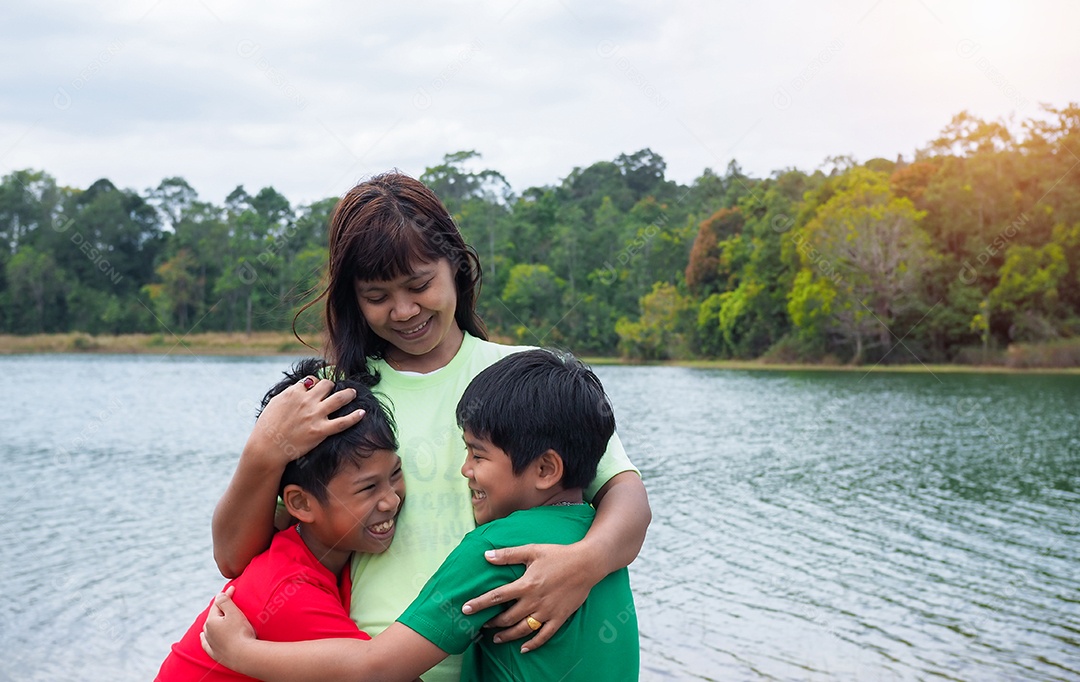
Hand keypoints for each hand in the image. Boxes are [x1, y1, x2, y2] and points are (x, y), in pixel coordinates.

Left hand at [200, 586, 254, 667]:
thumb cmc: (240, 632)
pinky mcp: (214, 654)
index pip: (217, 604)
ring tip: (220, 618)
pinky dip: (205, 638)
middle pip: (213, 616)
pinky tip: (202, 637)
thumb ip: (224, 601)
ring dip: (214, 622)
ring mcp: (210, 644)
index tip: (234, 589)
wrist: (244, 655)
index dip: (225, 595)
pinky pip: (206, 643)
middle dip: (220, 609)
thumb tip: (219, 594)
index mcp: (210, 621)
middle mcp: (207, 632)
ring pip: (208, 629)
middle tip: (230, 602)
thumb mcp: (233, 612)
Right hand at [246, 377, 364, 466]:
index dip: (317, 383)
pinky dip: (355, 417)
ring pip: (339, 398)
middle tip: (336, 390)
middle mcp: (306, 401)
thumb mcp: (275, 403)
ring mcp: (315, 415)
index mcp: (294, 393)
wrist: (266, 448)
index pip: (312, 381)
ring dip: (348, 394)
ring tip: (353, 393)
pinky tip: (362, 413)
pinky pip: (343, 422)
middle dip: (332, 386)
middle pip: (327, 385)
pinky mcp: (320, 431)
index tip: (319, 387)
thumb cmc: (267, 428)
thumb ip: (290, 394)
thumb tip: (301, 387)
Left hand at [461, 543, 596, 652]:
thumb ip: (509, 555)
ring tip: (496, 639)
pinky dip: (533, 644)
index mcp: (526, 584)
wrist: (587, 564)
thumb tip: (487, 555)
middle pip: (508, 617)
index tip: (465, 609)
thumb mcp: (532, 550)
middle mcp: (535, 601)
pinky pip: (544, 636)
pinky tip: (523, 649)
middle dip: (492, 623)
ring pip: (523, 629)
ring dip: (507, 636)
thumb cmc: (559, 555)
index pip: (497, 596)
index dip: (480, 603)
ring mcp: (547, 612)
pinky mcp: (559, 618)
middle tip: (481, 626)